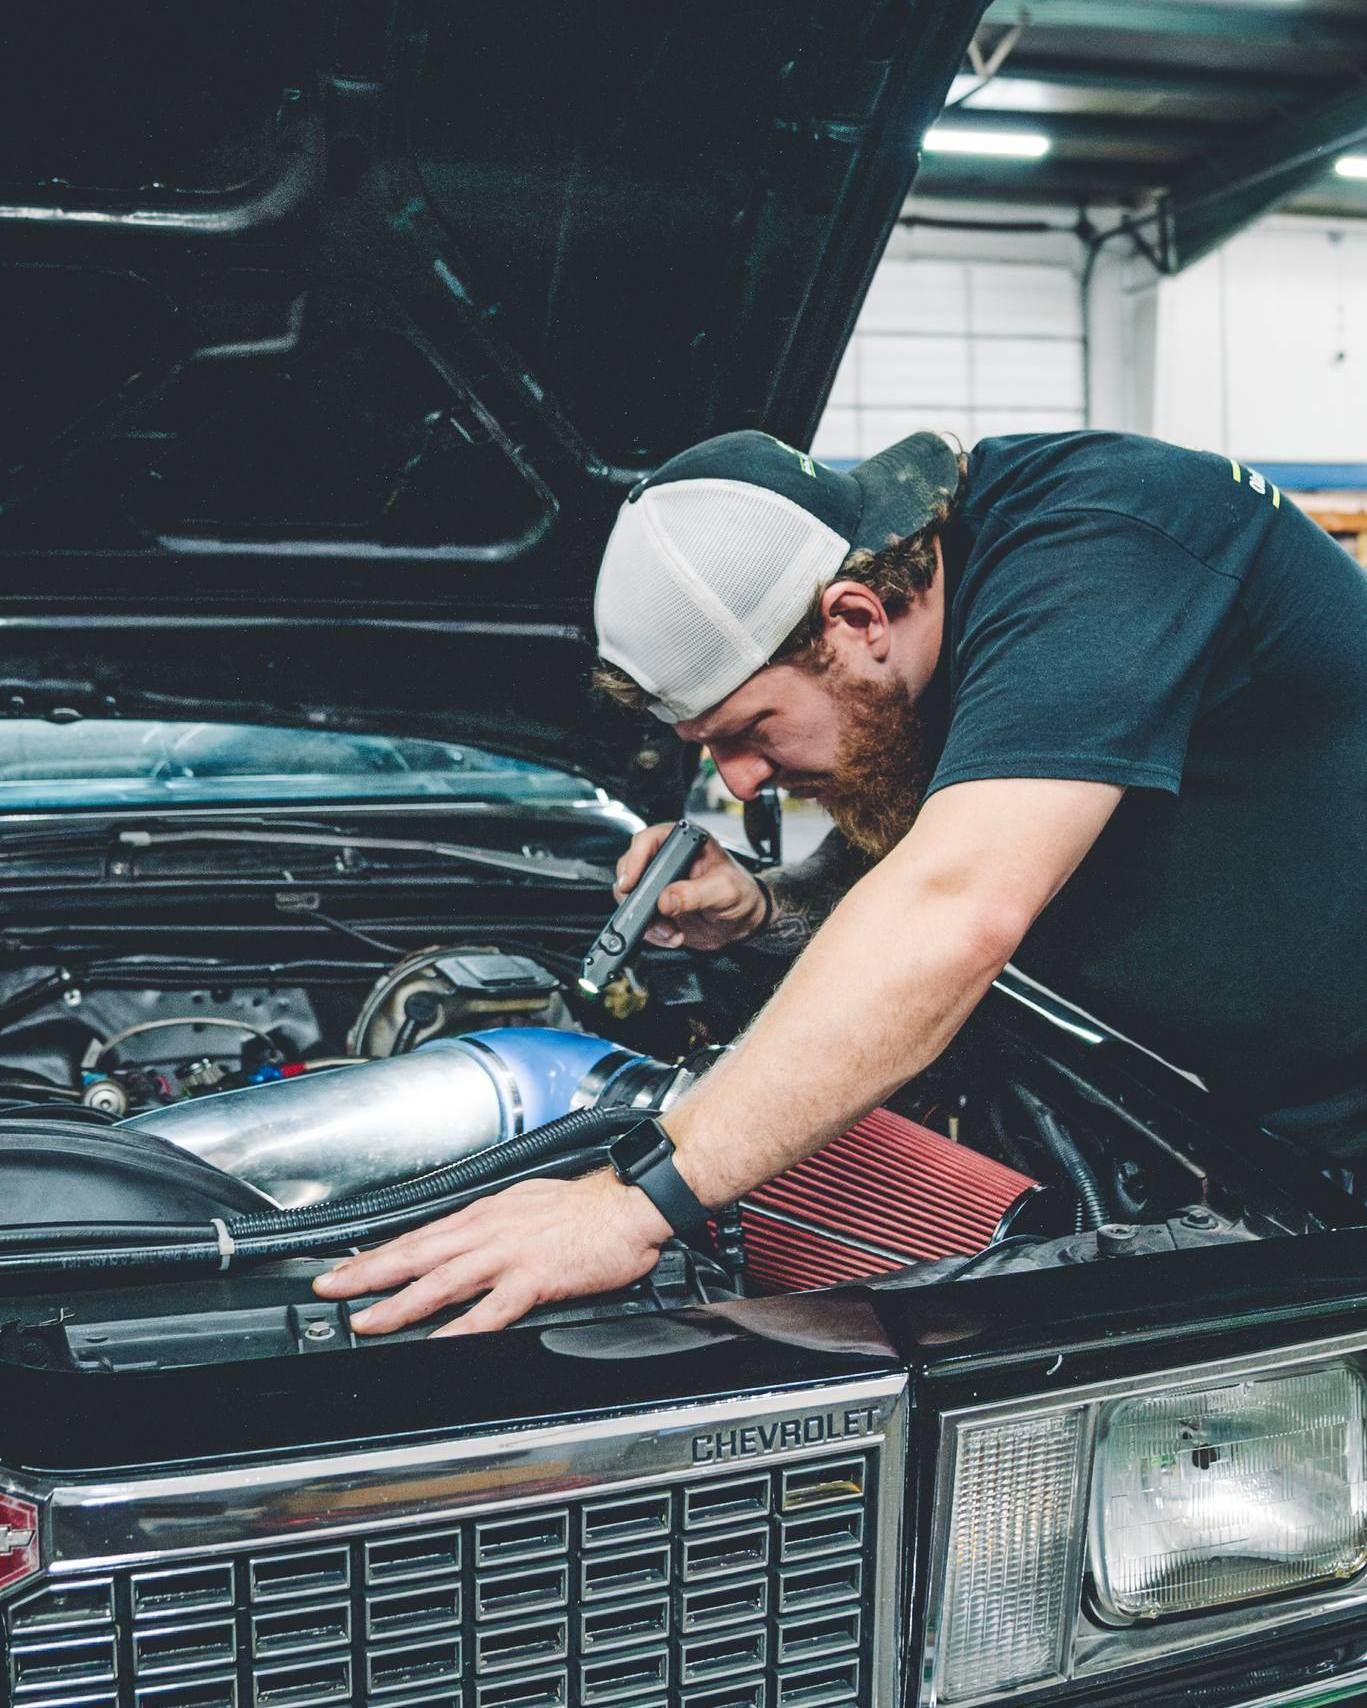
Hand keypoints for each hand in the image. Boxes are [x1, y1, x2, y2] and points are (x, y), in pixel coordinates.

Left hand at [312, 1170, 671, 1336]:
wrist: (629, 1204)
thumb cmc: (587, 1208)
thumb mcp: (528, 1203)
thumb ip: (495, 1225)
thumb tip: (470, 1240)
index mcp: (486, 1214)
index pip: (421, 1234)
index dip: (381, 1252)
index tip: (348, 1266)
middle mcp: (488, 1230)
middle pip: (415, 1253)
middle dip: (367, 1273)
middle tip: (329, 1289)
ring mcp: (507, 1255)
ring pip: (439, 1281)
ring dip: (398, 1303)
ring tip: (366, 1322)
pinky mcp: (533, 1278)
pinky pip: (488, 1311)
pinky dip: (458, 1329)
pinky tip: (435, 1344)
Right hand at [615, 822, 767, 950]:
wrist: (745, 921)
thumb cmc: (742, 893)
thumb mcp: (724, 890)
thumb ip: (695, 893)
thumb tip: (666, 899)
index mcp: (685, 841)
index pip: (649, 840)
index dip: (635, 859)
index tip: (632, 882)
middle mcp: (668, 859)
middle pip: (631, 868)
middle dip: (637, 896)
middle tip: (649, 913)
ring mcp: (660, 883)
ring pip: (631, 896)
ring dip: (645, 918)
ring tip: (669, 930)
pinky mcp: (657, 906)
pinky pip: (640, 917)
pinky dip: (651, 931)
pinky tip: (671, 935)